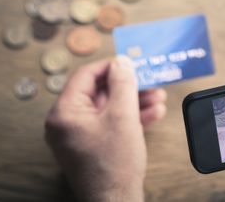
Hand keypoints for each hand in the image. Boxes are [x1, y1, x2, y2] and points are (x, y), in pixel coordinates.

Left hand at [45, 56, 166, 200]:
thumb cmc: (115, 163)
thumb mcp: (123, 116)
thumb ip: (122, 84)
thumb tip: (121, 61)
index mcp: (64, 113)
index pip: (85, 76)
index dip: (111, 67)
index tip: (131, 63)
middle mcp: (67, 123)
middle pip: (100, 93)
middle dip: (129, 87)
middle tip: (150, 81)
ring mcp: (80, 135)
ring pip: (109, 109)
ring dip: (135, 102)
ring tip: (159, 98)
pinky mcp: (93, 145)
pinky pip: (110, 124)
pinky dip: (130, 118)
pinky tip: (153, 113)